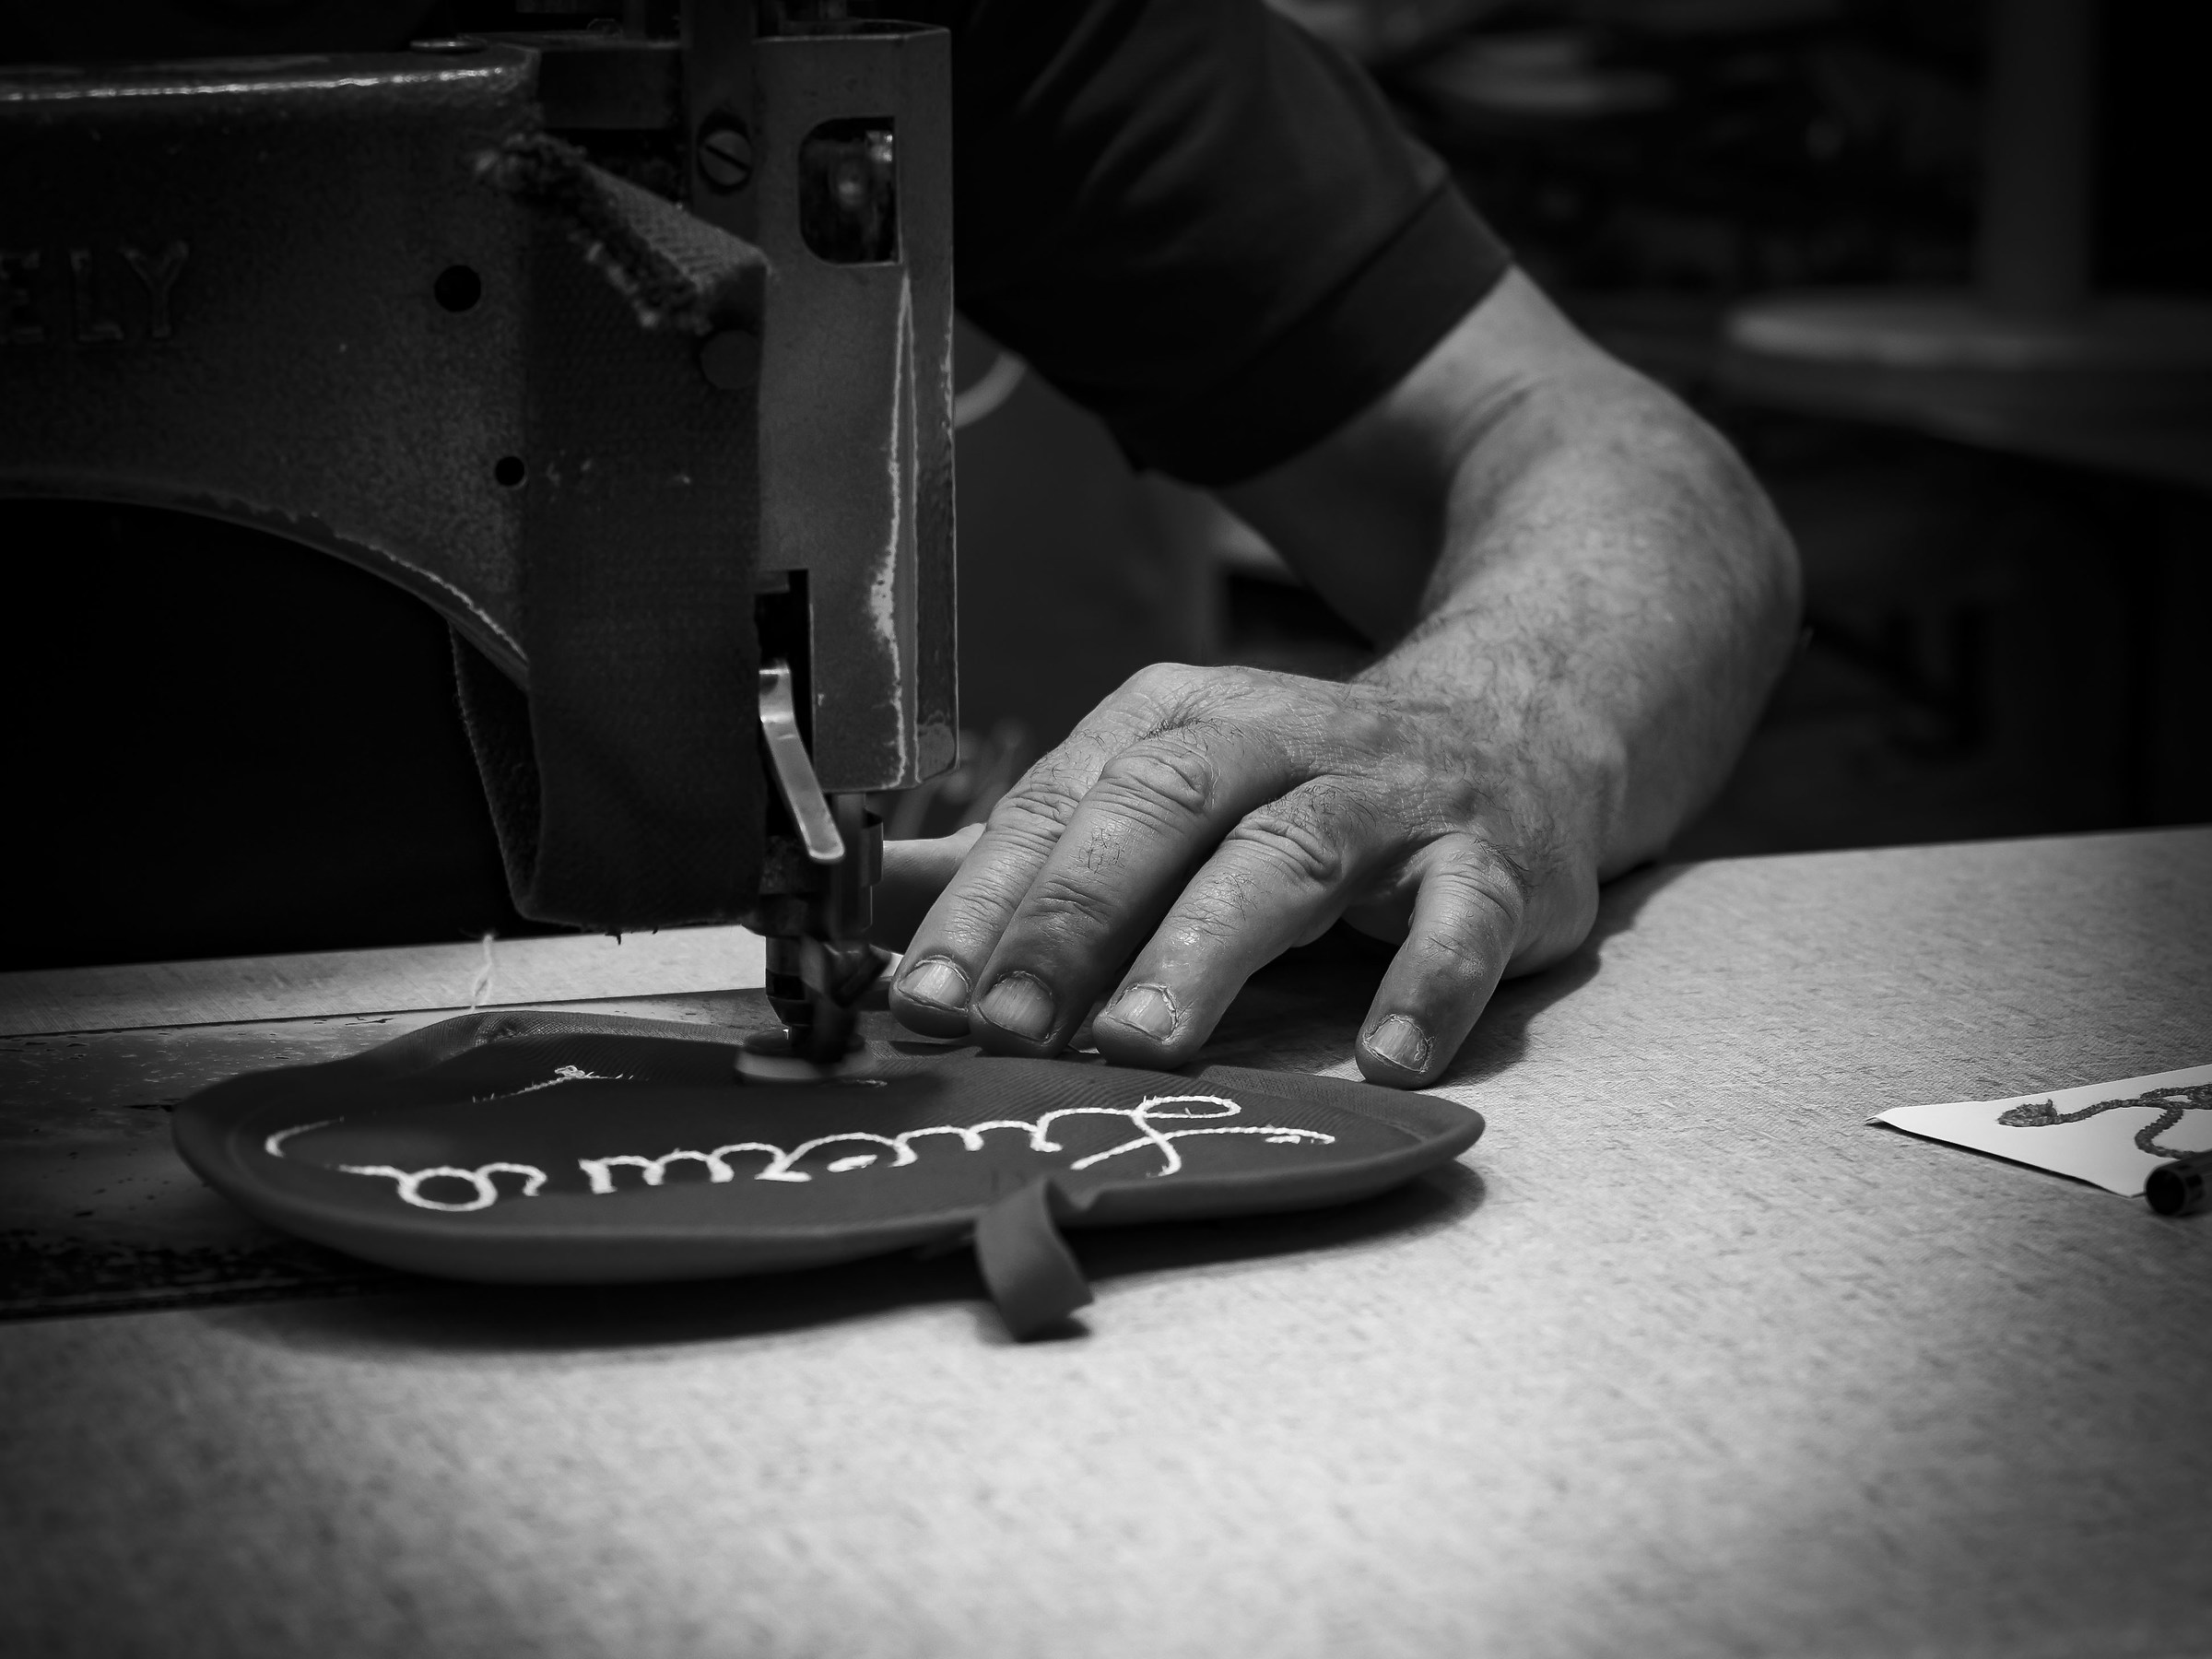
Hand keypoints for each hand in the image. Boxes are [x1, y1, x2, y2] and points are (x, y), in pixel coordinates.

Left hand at [880, 662, 1602, 1085]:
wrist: (1514, 724)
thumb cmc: (1301, 786)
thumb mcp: (1160, 791)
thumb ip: (1028, 853)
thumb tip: (865, 904)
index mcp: (1173, 721)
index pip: (1058, 806)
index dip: (984, 906)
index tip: (920, 1002)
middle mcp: (1273, 737)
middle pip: (1162, 813)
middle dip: (1074, 920)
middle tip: (1007, 1027)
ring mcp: (1389, 793)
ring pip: (1291, 858)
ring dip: (1210, 950)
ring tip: (1143, 1043)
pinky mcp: (1492, 856)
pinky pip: (1465, 916)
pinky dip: (1428, 982)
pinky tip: (1387, 1059)